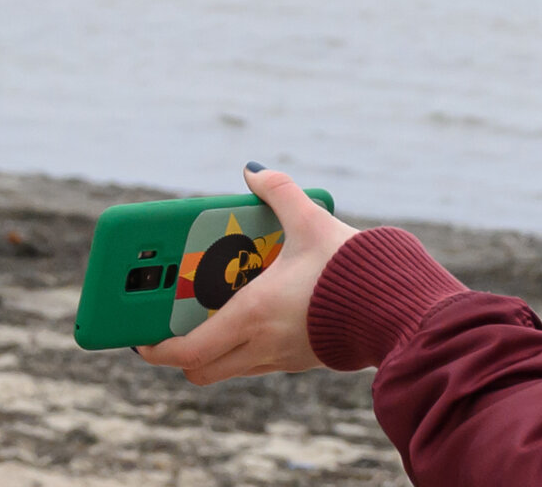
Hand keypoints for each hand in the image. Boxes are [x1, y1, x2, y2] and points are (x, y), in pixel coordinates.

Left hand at [136, 164, 359, 384]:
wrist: (404, 308)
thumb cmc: (353, 271)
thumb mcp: (311, 223)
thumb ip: (279, 192)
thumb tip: (253, 171)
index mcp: (251, 317)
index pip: (187, 352)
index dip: (155, 349)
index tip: (137, 337)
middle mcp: (262, 346)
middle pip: (201, 369)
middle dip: (178, 351)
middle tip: (167, 319)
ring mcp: (283, 359)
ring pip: (229, 366)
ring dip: (212, 346)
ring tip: (203, 309)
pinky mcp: (303, 359)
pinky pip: (258, 359)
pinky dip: (244, 342)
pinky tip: (249, 309)